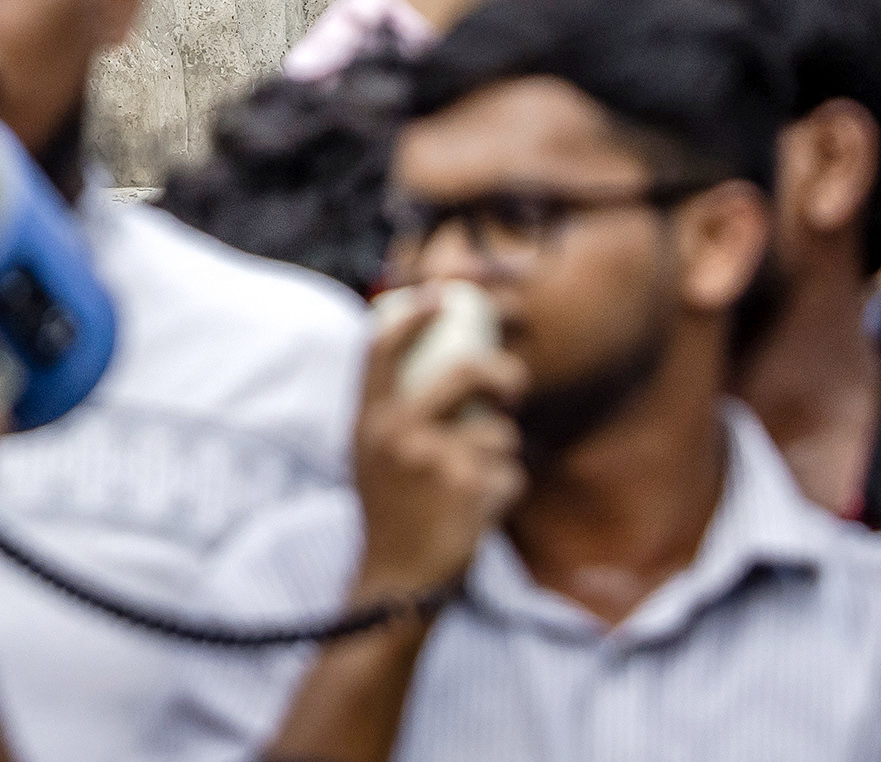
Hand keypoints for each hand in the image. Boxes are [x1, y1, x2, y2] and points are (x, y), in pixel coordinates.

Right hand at [343, 286, 523, 603]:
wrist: (396, 582)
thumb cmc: (390, 513)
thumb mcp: (372, 456)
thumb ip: (394, 414)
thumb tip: (444, 364)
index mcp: (368, 422)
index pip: (382, 350)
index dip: (413, 317)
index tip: (441, 298)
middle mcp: (398, 433)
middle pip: (464, 373)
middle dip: (501, 374)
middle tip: (512, 386)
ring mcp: (435, 460)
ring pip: (498, 435)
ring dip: (497, 460)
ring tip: (467, 489)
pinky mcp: (470, 490)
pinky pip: (511, 474)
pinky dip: (504, 492)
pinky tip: (476, 513)